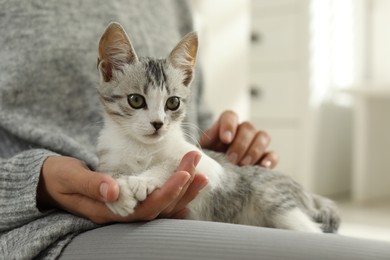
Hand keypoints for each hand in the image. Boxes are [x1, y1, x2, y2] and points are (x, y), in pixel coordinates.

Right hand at [37, 152, 207, 223]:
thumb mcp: (69, 178)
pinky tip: (189, 184)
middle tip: (196, 161)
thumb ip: (90, 184)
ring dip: (183, 188)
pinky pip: (156, 199)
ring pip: (162, 204)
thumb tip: (113, 189)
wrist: (51, 182)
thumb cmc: (59, 178)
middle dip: (182, 185)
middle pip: (160, 206)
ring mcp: (127, 207)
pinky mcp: (130, 198)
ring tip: (200, 170)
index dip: (168, 192)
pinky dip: (174, 193)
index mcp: (109, 211)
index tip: (186, 173)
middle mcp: (122, 213)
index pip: (146, 208)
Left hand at [199, 110, 277, 167]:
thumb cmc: (209, 161)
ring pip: (263, 136)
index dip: (229, 125)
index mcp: (225, 126)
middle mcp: (243, 131)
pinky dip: (270, 159)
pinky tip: (262, 167)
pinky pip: (273, 154)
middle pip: (248, 127)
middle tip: (231, 159)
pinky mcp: (265, 157)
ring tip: (244, 165)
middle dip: (240, 143)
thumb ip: (206, 143)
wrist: (218, 176)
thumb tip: (209, 138)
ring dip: (254, 150)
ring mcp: (256, 143)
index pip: (230, 116)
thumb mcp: (203, 151)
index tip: (225, 139)